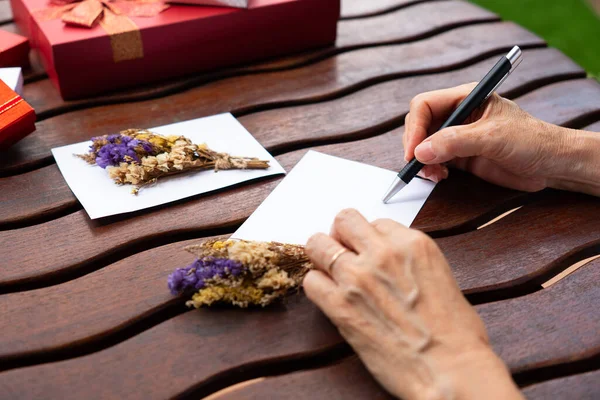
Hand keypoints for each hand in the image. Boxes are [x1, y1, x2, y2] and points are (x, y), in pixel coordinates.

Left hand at [304, 209, 522, 399]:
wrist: (450, 371)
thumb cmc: (456, 335)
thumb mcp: (441, 277)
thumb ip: (410, 261)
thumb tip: (391, 263)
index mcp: (413, 244)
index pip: (375, 222)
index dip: (369, 238)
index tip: (367, 250)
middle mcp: (383, 254)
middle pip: (343, 221)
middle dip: (341, 235)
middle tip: (342, 251)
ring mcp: (358, 277)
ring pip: (318, 244)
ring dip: (321, 256)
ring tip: (329, 271)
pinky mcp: (340, 306)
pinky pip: (311, 281)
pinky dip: (317, 286)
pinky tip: (329, 297)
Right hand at [403, 83, 593, 192]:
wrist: (552, 165)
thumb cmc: (532, 141)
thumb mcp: (493, 138)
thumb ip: (455, 142)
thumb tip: (421, 151)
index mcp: (466, 98)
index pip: (425, 105)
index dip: (415, 127)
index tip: (413, 151)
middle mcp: (459, 115)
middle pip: (420, 124)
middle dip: (416, 145)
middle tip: (419, 166)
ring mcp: (458, 136)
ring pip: (424, 144)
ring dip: (422, 160)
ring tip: (432, 175)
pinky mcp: (460, 156)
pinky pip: (434, 160)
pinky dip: (430, 169)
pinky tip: (439, 177)